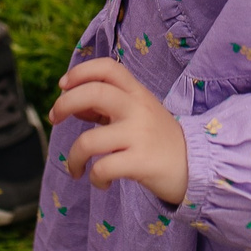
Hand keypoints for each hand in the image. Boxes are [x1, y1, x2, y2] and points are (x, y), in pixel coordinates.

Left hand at [51, 58, 187, 204]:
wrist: (196, 166)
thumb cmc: (159, 139)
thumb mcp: (138, 114)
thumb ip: (108, 107)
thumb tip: (72, 106)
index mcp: (137, 93)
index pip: (108, 68)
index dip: (81, 71)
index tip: (63, 85)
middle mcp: (138, 109)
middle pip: (94, 93)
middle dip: (65, 103)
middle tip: (54, 118)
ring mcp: (139, 135)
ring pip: (89, 141)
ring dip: (73, 157)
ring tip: (75, 168)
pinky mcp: (141, 162)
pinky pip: (103, 168)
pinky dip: (94, 178)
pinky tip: (101, 182)